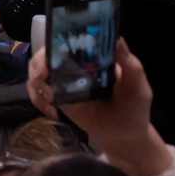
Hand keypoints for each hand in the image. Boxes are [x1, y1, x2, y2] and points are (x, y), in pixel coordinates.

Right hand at [26, 39, 164, 160]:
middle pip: (48, 51)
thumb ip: (132, 66)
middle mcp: (75, 63)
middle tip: (44, 74)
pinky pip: (36, 91)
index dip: (57, 37)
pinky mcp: (57, 97)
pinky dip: (36, 97)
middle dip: (39, 61)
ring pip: (37, 69)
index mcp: (93, 55)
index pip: (71, 37)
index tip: (54, 47)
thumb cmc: (134, 109)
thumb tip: (119, 39)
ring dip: (35, 79)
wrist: (124, 138)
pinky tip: (50, 110)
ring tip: (48, 96)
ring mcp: (64, 80)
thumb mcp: (138, 87)